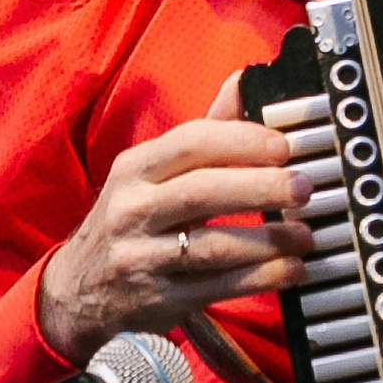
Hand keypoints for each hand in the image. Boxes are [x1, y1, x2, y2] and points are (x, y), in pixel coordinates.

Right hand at [37, 71, 314, 364]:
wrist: (77, 293)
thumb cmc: (130, 221)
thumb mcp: (150, 175)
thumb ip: (201, 135)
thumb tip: (242, 82)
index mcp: (134, 168)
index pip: (190, 142)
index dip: (241, 140)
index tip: (285, 146)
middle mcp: (132, 209)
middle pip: (201, 192)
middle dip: (260, 187)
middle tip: (304, 187)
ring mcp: (140, 257)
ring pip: (211, 245)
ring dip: (267, 240)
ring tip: (305, 234)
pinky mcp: (156, 300)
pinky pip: (215, 287)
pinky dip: (258, 278)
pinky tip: (289, 269)